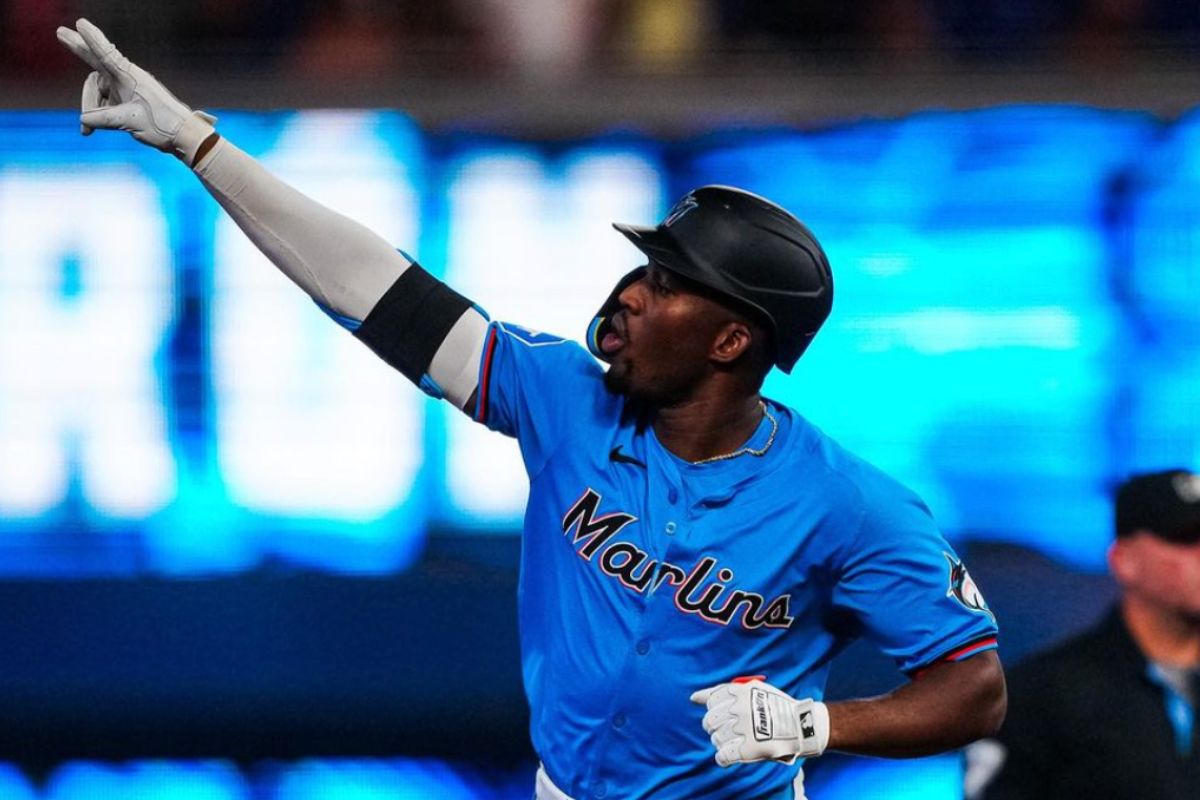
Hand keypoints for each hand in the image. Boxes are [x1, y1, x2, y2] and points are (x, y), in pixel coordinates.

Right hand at [56, 18, 216, 164]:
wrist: (182, 137)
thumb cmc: (162, 125)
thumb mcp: (130, 122)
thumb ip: (104, 119)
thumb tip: (83, 119)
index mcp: (129, 76)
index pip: (106, 55)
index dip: (92, 40)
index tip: (81, 24)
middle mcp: (126, 78)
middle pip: (94, 69)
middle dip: (78, 54)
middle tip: (60, 32)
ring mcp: (125, 89)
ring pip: (97, 92)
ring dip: (90, 109)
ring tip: (87, 131)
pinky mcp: (125, 100)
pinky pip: (103, 104)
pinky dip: (96, 116)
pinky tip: (88, 132)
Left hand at [690, 678, 829, 767]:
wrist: (801, 724)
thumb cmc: (776, 706)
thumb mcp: (753, 689)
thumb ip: (724, 691)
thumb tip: (693, 698)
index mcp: (738, 691)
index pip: (710, 700)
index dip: (715, 710)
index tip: (722, 715)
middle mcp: (738, 708)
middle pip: (709, 721)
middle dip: (715, 727)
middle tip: (729, 731)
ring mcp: (742, 729)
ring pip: (716, 739)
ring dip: (723, 743)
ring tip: (736, 742)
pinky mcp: (748, 749)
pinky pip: (723, 756)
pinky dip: (724, 758)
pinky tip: (730, 756)